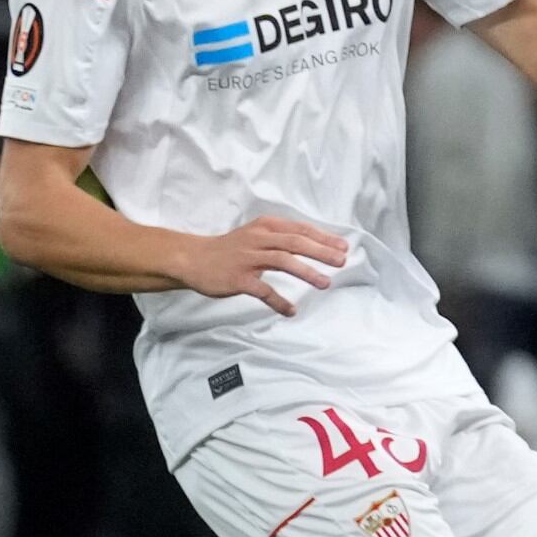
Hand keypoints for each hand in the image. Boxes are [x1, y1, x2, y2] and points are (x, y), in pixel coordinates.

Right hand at [179, 213, 352, 315]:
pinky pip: (262, 290)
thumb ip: (283, 237)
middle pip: (295, 242)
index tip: (343, 247)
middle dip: (321, 252)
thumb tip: (319, 244)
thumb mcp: (257, 233)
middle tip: (341, 261)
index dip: (324, 238)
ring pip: (282, 261)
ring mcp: (247, 258)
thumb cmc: (232, 248)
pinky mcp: (237, 278)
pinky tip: (291, 310)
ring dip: (306, 272)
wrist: (193, 258)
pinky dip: (278, 301)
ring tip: (325, 283)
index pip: (300, 229)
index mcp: (266, 226)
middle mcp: (258, 239)